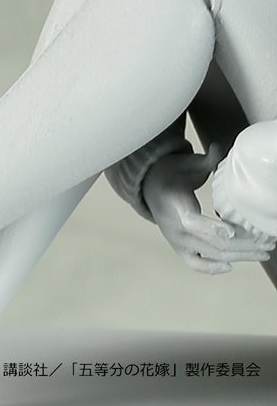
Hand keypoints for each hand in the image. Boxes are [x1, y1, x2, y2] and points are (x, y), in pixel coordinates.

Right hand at [142, 145, 275, 273]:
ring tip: (264, 250)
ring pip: (212, 255)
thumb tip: (219, 148)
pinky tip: (232, 265)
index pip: (193, 222)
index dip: (212, 228)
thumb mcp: (184, 164)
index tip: (232, 233)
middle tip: (268, 242)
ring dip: (240, 255)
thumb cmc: (171, 174)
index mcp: (175, 207)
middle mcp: (176, 230)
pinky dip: (213, 268)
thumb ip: (204, 161)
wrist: (150, 189)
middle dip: (243, 244)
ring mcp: (178, 242)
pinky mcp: (180, 249)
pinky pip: (197, 265)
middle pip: (211, 243)